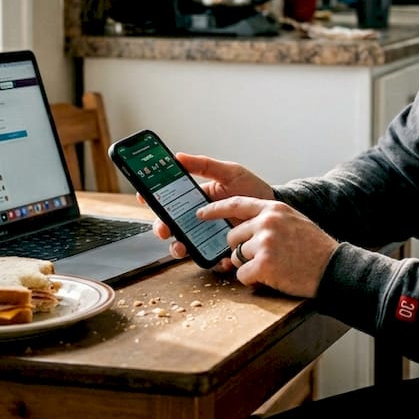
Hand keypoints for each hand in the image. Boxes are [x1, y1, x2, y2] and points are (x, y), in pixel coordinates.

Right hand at [149, 153, 275, 266]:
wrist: (274, 211)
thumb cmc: (252, 189)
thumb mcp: (230, 172)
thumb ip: (204, 165)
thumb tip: (177, 157)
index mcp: (196, 199)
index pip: (168, 200)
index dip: (152, 199)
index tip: (144, 197)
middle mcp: (197, 220)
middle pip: (169, 226)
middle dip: (161, 228)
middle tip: (164, 228)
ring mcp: (207, 238)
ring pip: (183, 246)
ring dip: (177, 248)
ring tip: (182, 247)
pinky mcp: (221, 252)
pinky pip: (210, 260)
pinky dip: (212, 261)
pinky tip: (219, 257)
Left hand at [203, 195, 337, 298]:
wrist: (333, 267)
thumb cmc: (314, 247)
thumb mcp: (293, 220)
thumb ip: (270, 218)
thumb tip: (246, 226)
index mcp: (273, 208)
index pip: (235, 204)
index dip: (215, 209)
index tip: (201, 213)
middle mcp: (266, 222)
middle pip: (232, 236)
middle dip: (241, 250)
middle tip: (263, 257)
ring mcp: (264, 242)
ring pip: (236, 257)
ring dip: (249, 266)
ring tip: (274, 266)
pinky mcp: (263, 264)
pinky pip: (242, 275)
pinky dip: (253, 280)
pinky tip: (273, 276)